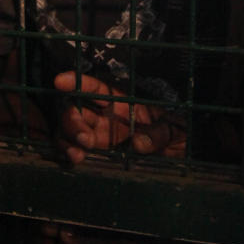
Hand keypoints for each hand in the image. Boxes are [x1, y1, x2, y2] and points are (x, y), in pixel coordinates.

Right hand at [53, 71, 185, 164]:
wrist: (184, 157)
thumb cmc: (179, 134)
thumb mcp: (176, 130)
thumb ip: (160, 133)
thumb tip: (138, 142)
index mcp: (123, 103)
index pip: (96, 88)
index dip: (77, 82)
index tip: (60, 82)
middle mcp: (106, 116)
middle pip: (76, 111)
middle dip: (73, 122)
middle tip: (86, 140)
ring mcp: (100, 135)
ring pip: (69, 132)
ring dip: (67, 141)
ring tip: (78, 156)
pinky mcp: (99, 154)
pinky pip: (75, 150)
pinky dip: (68, 154)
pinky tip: (76, 161)